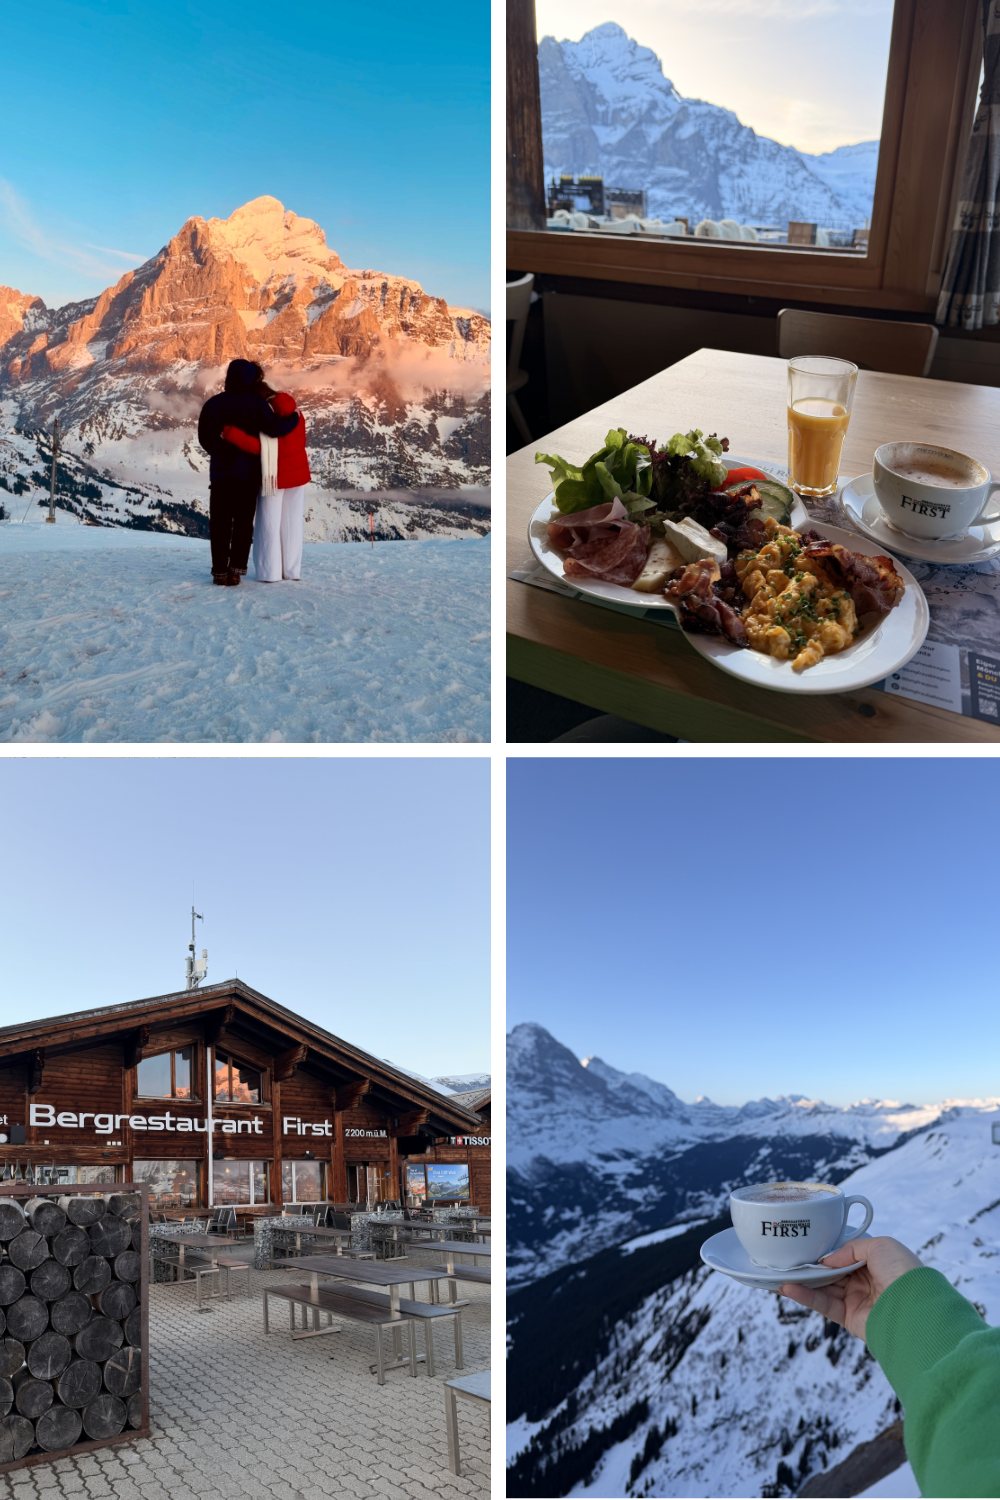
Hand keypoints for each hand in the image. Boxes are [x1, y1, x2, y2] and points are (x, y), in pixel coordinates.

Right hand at [779, 1236, 921, 1341]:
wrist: (915, 1309)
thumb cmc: (903, 1272)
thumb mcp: (880, 1245)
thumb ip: (850, 1248)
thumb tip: (827, 1260)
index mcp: (874, 1262)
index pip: (843, 1254)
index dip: (825, 1250)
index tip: (804, 1243)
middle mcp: (864, 1281)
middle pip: (830, 1271)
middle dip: (809, 1265)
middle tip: (785, 1258)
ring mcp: (856, 1300)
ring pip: (823, 1288)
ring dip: (801, 1281)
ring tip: (778, 1273)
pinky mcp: (850, 1318)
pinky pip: (823, 1305)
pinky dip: (805, 1297)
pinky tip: (788, 1288)